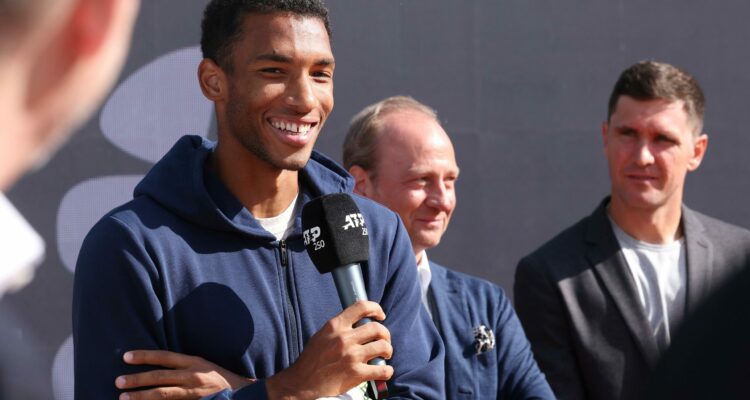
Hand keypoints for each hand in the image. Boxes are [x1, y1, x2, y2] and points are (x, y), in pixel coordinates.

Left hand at [115, 349, 254, 399]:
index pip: (165, 357)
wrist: (242, 393)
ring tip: (124, 398)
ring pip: (163, 394)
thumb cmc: (218, 379)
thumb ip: (182, 366)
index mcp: (193, 362)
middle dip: (137, 379)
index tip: (126, 357)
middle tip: (118, 382)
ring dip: (142, 395)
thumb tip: (157, 367)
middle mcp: (192, 376)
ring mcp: (193, 392)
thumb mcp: (202, 366)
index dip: (145, 356)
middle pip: (160, 376)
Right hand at [266, 300, 393, 399]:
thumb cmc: (312, 360)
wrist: (302, 383)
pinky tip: (384, 371)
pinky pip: (383, 370)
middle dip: (385, 334)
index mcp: (335, 326)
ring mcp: (351, 356)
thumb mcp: (322, 335)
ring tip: (385, 355)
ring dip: (388, 351)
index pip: (362, 307)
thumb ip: (340, 327)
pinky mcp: (356, 374)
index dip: (376, 308)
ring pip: (383, 346)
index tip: (380, 315)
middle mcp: (344, 338)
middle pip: (378, 328)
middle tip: (384, 341)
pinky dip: (387, 371)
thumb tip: (359, 322)